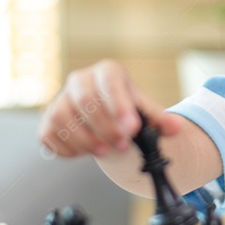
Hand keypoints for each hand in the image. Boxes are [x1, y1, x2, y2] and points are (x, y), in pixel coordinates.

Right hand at [39, 59, 182, 157]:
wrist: (105, 117)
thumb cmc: (124, 110)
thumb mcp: (144, 111)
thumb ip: (160, 120)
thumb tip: (176, 128)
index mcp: (106, 72)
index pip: (109, 81)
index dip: (119, 104)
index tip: (132, 127)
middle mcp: (80, 80)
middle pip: (85, 99)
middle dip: (105, 127)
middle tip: (123, 145)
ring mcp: (61, 99)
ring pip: (62, 117)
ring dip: (84, 139)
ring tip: (103, 150)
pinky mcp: (48, 120)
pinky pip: (49, 134)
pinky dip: (67, 148)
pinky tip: (85, 152)